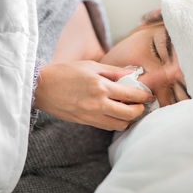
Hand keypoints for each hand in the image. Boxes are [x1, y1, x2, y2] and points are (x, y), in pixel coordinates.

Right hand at [33, 60, 154, 130]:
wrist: (43, 87)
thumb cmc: (66, 72)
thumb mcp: (92, 66)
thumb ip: (114, 71)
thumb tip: (134, 72)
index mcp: (101, 86)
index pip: (131, 95)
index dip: (144, 96)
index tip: (149, 95)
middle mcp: (98, 104)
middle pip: (129, 115)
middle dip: (139, 110)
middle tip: (141, 104)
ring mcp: (91, 115)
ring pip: (119, 125)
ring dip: (127, 118)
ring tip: (127, 108)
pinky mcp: (85, 121)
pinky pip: (106, 126)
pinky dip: (114, 121)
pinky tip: (113, 112)